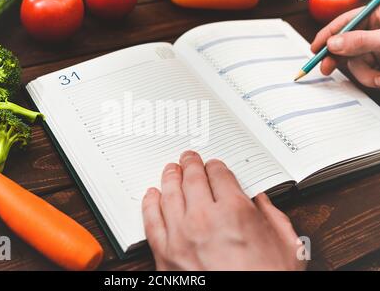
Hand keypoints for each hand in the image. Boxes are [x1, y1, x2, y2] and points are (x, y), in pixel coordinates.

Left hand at [142, 151, 305, 270]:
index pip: (219, 175)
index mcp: (235, 212)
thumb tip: (261, 201)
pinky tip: (152, 195)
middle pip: (192, 179)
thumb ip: (274, 217)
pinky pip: (151, 221)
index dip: (216, 167)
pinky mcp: (165, 255)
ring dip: (170, 177)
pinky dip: (150, 204)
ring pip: (170, 194)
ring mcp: (181, 236)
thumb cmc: (266, 280)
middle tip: (188, 158)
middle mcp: (205, 218)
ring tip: (171, 169)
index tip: (214, 166)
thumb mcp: (288, 248)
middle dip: (191, 164)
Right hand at [311, 6, 379, 87]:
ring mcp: (376, 48)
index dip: (327, 35)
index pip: (346, 22)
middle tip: (326, 68)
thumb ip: (359, 41)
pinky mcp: (379, 63)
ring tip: (378, 77)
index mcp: (376, 16)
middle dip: (339, 59)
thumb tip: (331, 44)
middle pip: (345, 45)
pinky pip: (365, 72)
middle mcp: (374, 31)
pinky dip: (371, 78)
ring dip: (364, 73)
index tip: (314, 48)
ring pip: (356, 62)